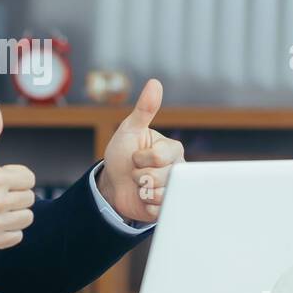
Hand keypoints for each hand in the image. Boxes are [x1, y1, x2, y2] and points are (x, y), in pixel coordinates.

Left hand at [97, 79, 183, 222]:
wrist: (113, 183)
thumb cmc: (122, 154)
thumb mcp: (130, 130)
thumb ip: (144, 109)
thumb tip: (155, 83)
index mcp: (173, 149)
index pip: (160, 156)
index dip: (141, 158)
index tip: (135, 156)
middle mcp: (179, 169)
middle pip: (161, 177)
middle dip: (139, 176)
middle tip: (136, 172)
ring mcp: (175, 189)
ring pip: (161, 194)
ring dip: (142, 191)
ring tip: (140, 185)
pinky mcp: (169, 208)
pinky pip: (159, 210)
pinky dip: (146, 205)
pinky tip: (144, 199)